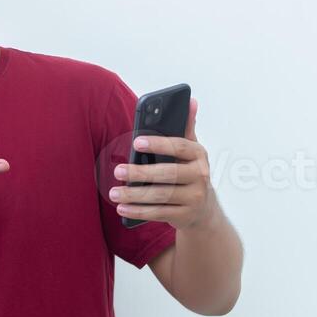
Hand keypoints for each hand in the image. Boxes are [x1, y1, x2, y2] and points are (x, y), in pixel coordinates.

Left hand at [109, 97, 216, 229]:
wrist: (203, 209)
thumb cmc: (188, 173)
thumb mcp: (190, 151)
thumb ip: (186, 127)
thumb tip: (191, 100)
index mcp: (199, 155)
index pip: (179, 147)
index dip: (159, 144)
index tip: (136, 142)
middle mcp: (201, 176)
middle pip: (168, 174)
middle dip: (141, 173)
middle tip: (117, 171)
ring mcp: (194, 198)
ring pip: (161, 196)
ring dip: (135, 195)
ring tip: (114, 193)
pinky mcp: (185, 216)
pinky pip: (159, 213)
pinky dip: (138, 211)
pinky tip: (122, 208)